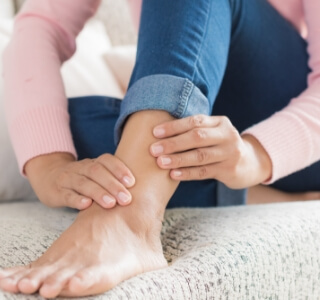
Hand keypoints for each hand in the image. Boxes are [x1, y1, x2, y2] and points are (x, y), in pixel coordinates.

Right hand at [25, 152, 134, 209]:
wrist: (48, 177)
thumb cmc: (82, 179)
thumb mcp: (95, 174)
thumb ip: (112, 179)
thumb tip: (141, 191)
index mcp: (93, 163)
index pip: (107, 160)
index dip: (120, 169)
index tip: (132, 182)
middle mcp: (81, 168)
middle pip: (97, 172)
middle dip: (113, 185)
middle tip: (127, 199)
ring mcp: (67, 179)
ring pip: (83, 183)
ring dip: (98, 193)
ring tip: (111, 204)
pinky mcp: (57, 192)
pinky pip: (67, 194)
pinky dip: (77, 199)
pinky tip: (87, 205)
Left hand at [150, 115, 271, 188]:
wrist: (250, 162)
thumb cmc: (221, 145)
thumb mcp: (213, 133)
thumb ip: (195, 130)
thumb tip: (160, 133)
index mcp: (220, 122)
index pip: (195, 121)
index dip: (174, 126)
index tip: (155, 132)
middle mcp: (227, 135)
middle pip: (197, 137)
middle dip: (173, 143)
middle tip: (154, 149)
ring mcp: (230, 153)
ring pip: (200, 156)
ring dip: (178, 159)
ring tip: (160, 162)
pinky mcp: (229, 170)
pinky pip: (204, 172)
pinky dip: (187, 173)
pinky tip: (173, 174)